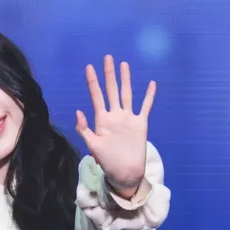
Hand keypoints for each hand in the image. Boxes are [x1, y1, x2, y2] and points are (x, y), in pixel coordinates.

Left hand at [75, 55, 155, 198]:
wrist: (124, 172)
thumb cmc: (107, 161)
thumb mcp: (93, 146)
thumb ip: (85, 129)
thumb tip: (78, 112)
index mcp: (102, 120)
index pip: (96, 96)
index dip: (93, 81)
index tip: (89, 67)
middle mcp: (115, 115)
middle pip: (112, 90)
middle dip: (109, 74)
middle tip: (107, 57)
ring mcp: (128, 118)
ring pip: (127, 94)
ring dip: (126, 80)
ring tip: (124, 65)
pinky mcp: (141, 124)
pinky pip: (146, 106)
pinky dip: (149, 95)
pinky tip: (151, 83)